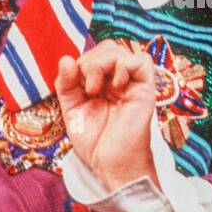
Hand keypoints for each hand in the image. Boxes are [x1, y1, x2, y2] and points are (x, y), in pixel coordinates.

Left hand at [55, 39, 158, 191]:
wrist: (110, 164)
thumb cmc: (95, 141)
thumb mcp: (71, 108)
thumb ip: (66, 84)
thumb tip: (66, 58)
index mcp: (103, 83)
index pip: (93, 55)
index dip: (79, 64)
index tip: (73, 87)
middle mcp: (119, 80)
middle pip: (107, 47)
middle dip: (90, 61)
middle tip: (86, 88)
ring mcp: (133, 84)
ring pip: (121, 50)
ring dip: (101, 63)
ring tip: (94, 89)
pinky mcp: (145, 90)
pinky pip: (142, 61)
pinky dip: (125, 65)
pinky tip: (115, 85)